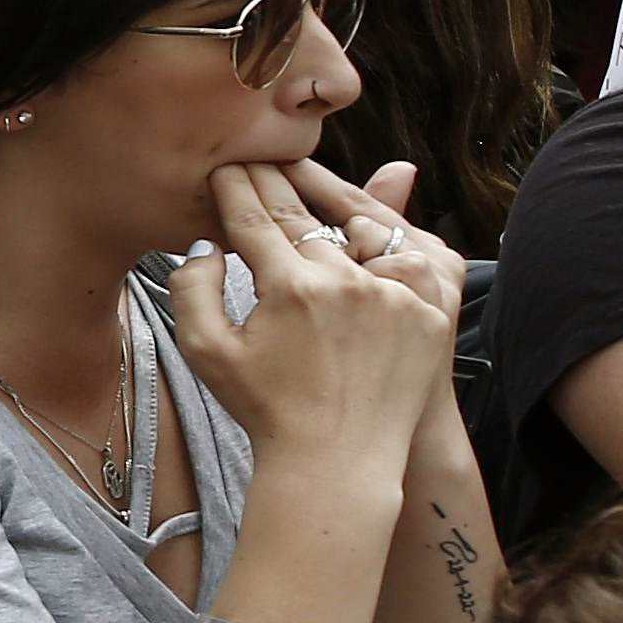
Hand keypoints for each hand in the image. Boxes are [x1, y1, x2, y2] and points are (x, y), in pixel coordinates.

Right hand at [169, 157, 452, 470]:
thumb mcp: (206, 353)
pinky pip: (407, 261)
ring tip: (310, 188)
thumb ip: (192, 287)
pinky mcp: (430, 313)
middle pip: (305, 216)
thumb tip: (206, 243)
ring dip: (334, 208)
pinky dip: (385, 245)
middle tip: (260, 161)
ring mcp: (395, 295)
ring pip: (359, 231)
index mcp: (289, 288)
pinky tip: (363, 231)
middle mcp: (346, 282)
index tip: (225, 169)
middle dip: (277, 183)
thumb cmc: (266, 410)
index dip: (236, 187)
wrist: (337, 461)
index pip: (255, 217)